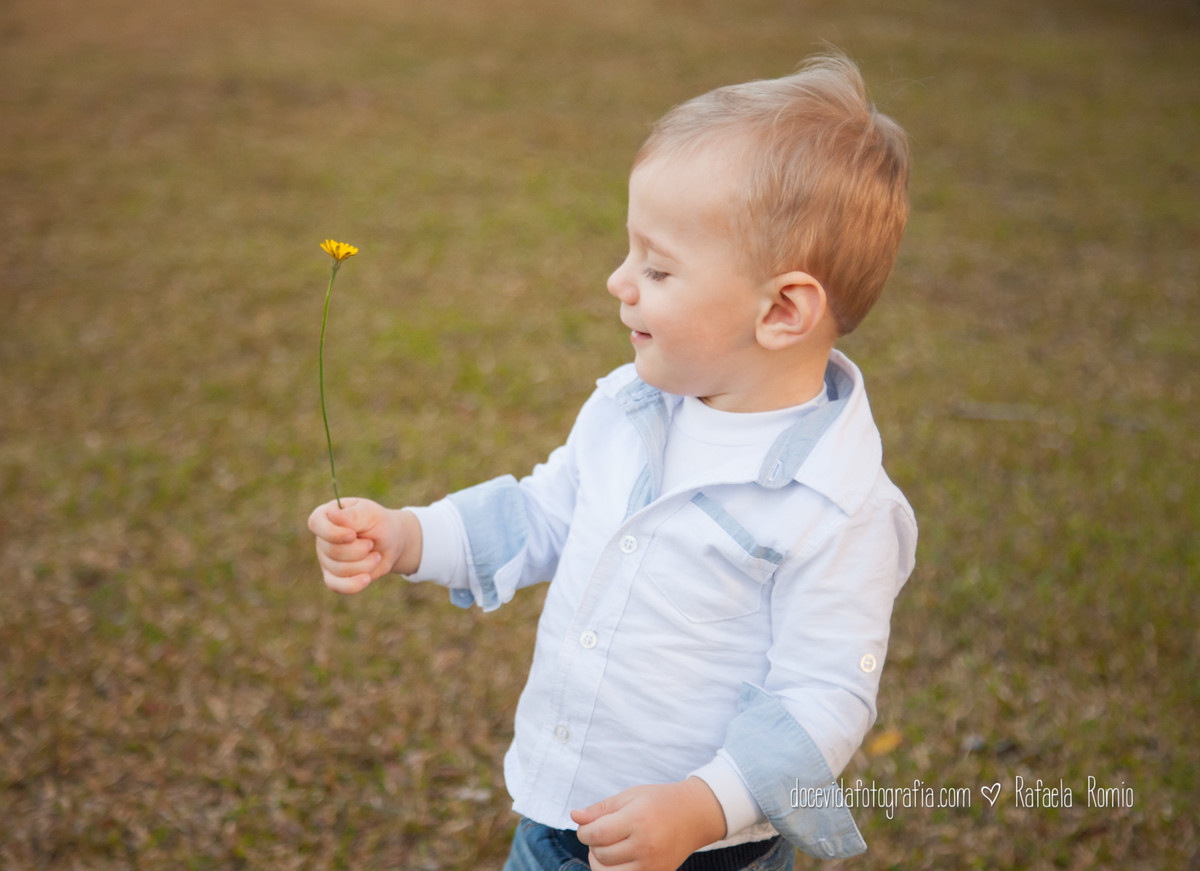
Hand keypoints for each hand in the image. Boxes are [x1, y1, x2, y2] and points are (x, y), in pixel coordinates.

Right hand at [306, 498, 421, 593]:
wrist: (390, 542)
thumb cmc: (378, 524)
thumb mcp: (370, 514)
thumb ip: (352, 515)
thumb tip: (332, 513)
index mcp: (327, 515)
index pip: (316, 523)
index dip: (333, 533)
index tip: (352, 535)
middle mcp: (322, 538)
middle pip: (332, 551)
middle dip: (359, 550)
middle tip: (372, 543)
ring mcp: (325, 559)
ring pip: (339, 569)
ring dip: (365, 564)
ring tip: (376, 555)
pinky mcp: (333, 576)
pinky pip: (336, 585)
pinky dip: (353, 584)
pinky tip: (366, 579)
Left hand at [570, 778, 725, 870]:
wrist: (695, 816)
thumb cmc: (659, 801)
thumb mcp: (630, 796)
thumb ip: (601, 809)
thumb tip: (574, 816)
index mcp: (637, 819)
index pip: (596, 834)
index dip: (583, 831)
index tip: (587, 826)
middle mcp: (646, 844)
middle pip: (601, 855)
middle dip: (593, 845)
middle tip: (602, 833)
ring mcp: (652, 864)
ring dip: (600, 862)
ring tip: (608, 847)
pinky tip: (618, 859)